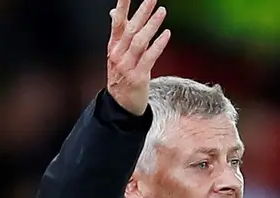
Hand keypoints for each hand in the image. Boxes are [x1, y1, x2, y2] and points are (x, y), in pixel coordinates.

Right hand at [107, 0, 170, 115]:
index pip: (117, 22)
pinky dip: (158, 45)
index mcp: (113, 47)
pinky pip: (149, 58)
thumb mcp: (118, 55)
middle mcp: (118, 54)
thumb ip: (121, 34)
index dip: (123, 6)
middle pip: (131, 28)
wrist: (121, 106)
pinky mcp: (137, 77)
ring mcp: (127, 66)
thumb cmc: (123, 78)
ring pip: (139, 41)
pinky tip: (166, 34)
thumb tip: (115, 12)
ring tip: (162, 11)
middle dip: (142, 11)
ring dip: (152, 25)